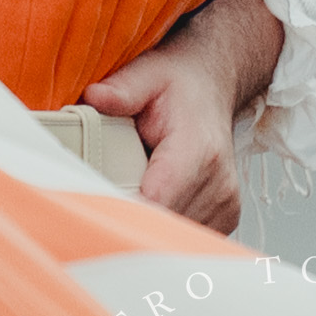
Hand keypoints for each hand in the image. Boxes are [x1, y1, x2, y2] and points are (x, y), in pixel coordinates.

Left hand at [83, 0, 285, 236]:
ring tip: (122, 204)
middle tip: (92, 211)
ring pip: (173, 240)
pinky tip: (146, 211)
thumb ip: (122, 89)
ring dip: (144, 230)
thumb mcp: (147, 75)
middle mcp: (219, 183)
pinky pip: (185, 240)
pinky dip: (161, 232)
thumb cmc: (178, 86)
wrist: (210, 88)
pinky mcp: (223, 218)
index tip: (90, 211)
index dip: (122, 212)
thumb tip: (94, 98)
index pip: (159, 202)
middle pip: (163, 227)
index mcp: (199, 150)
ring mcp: (224, 205)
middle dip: (125, 222)